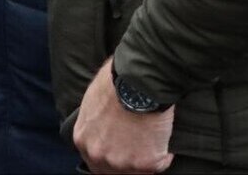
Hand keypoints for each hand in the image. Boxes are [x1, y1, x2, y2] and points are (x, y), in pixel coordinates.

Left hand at [74, 58, 173, 173]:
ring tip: (151, 137)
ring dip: (146, 156)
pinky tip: (161, 135)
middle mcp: (99, 155)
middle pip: (113, 171)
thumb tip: (101, 127)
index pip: (94, 161)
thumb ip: (93, 123)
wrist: (138, 81)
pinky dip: (164, 153)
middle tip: (139, 149)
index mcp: (83, 140)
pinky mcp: (146, 163)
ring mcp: (122, 162)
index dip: (110, 155)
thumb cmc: (115, 83)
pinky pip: (160, 164)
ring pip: (137, 170)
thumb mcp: (91, 102)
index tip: (121, 151)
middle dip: (126, 161)